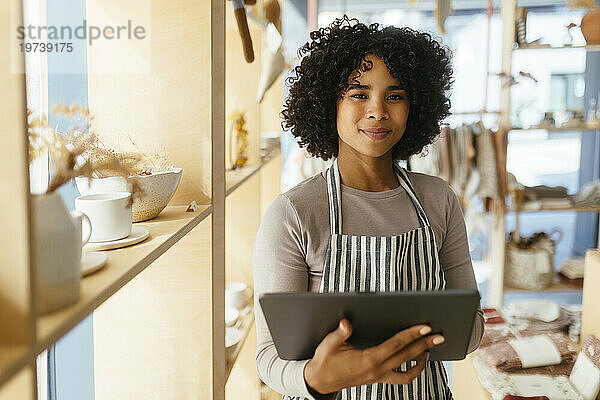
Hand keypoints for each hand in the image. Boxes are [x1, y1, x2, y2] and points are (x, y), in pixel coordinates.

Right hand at [304, 319, 443, 394]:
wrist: (320, 381)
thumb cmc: (325, 361)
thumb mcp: (328, 345)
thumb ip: (340, 333)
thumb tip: (347, 323)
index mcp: (368, 359)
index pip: (396, 345)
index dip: (412, 335)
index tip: (425, 327)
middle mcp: (377, 370)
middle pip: (407, 356)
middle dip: (425, 344)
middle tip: (439, 335)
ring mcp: (379, 377)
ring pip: (408, 371)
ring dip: (421, 360)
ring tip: (431, 348)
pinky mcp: (378, 379)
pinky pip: (401, 378)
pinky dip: (412, 370)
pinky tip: (416, 360)